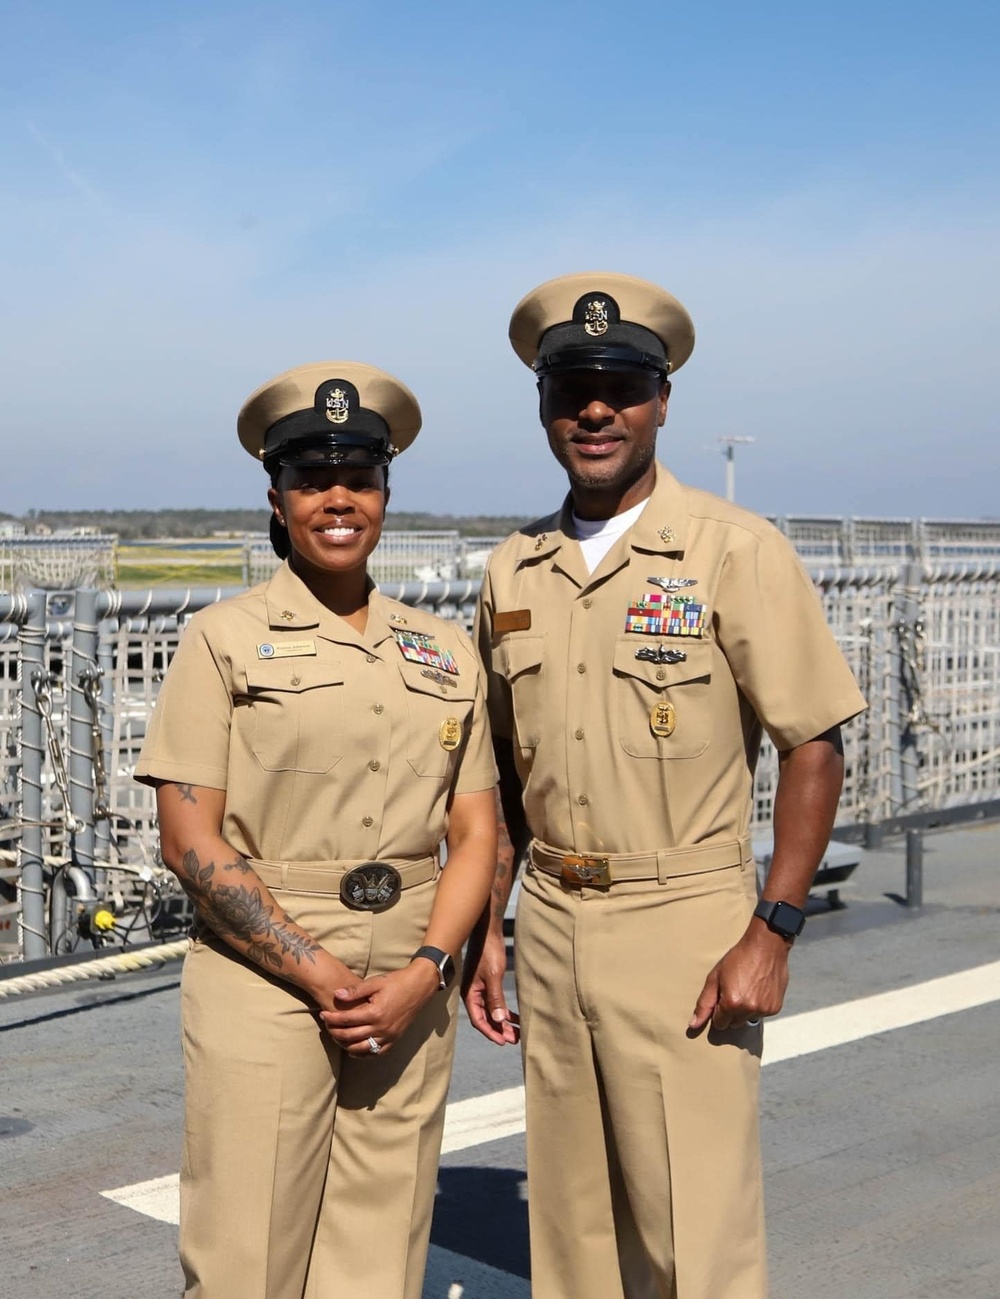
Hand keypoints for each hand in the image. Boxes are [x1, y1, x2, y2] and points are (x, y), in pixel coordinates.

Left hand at [318, 963, 439, 1056]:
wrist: (419, 986)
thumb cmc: (396, 981)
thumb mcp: (375, 982)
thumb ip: (355, 990)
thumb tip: (336, 994)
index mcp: (375, 1012)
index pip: (347, 1019)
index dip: (332, 1018)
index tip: (323, 1014)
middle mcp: (381, 1028)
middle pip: (350, 1036)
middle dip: (335, 1032)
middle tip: (326, 1025)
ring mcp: (389, 1036)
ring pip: (361, 1048)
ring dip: (346, 1045)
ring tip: (337, 1036)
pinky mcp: (394, 1039)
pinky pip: (375, 1052)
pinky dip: (362, 1053)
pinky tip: (354, 1048)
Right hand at [462, 925, 518, 1044]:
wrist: (487, 931)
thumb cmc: (489, 952)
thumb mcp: (494, 976)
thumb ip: (496, 999)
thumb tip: (499, 1020)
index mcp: (470, 994)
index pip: (479, 1020)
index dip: (491, 1033)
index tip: (503, 1042)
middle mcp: (473, 994)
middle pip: (486, 1018)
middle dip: (499, 1030)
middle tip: (515, 1040)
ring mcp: (480, 989)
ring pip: (491, 1011)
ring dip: (503, 1022)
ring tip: (517, 1032)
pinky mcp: (487, 983)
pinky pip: (494, 1002)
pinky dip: (504, 1010)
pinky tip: (515, 1017)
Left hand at [688, 923, 791, 1032]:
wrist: (766, 946)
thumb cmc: (738, 958)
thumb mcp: (715, 977)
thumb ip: (704, 1003)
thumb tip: (693, 1025)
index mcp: (732, 1003)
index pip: (719, 1024)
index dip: (718, 1011)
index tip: (721, 997)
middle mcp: (749, 1010)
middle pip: (733, 1024)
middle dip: (731, 1012)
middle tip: (734, 991)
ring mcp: (764, 1010)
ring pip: (747, 1019)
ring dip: (745, 1010)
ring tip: (747, 988)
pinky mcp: (775, 1008)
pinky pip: (761, 1015)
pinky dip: (758, 1006)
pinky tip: (758, 989)